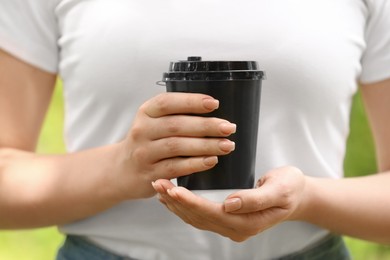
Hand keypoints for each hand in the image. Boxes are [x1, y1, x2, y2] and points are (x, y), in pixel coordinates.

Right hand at [115, 92, 235, 198]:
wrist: (122, 170)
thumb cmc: (147, 142)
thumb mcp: (153, 122)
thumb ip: (175, 115)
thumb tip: (213, 111)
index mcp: (146, 112)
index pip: (168, 102)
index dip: (192, 102)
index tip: (215, 104)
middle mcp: (142, 131)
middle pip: (176, 126)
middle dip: (206, 126)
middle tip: (229, 128)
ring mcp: (144, 153)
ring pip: (177, 147)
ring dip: (205, 145)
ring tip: (227, 145)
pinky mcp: (150, 174)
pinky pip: (175, 168)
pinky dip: (195, 163)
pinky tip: (211, 160)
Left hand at [152, 166, 306, 241]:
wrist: (297, 197)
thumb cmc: (290, 189)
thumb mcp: (280, 189)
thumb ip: (256, 198)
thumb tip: (230, 203)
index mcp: (246, 222)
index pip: (210, 213)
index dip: (189, 202)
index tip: (172, 189)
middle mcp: (235, 229)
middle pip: (198, 217)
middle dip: (175, 201)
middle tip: (157, 183)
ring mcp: (230, 226)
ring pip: (196, 218)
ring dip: (176, 204)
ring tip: (159, 189)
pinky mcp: (227, 219)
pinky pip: (200, 216)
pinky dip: (184, 207)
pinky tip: (173, 198)